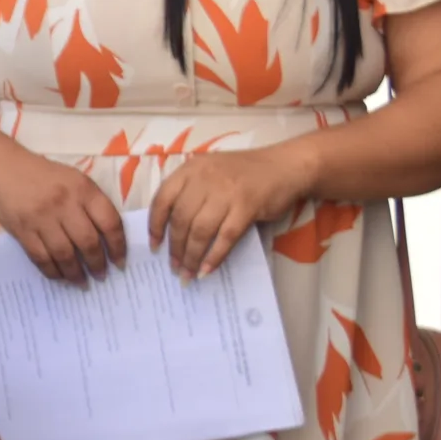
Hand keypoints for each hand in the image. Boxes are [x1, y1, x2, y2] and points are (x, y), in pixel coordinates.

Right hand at [0, 148, 125, 284]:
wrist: (3, 169)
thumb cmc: (44, 176)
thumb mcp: (74, 180)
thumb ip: (91, 204)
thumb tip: (107, 239)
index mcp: (83, 189)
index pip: (109, 222)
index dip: (118, 246)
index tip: (119, 262)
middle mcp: (64, 203)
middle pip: (87, 242)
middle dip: (97, 264)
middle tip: (100, 276)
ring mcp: (41, 218)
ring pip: (64, 254)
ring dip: (75, 273)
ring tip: (81, 282)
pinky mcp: (22, 230)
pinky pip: (41, 257)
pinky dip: (52, 271)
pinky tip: (59, 276)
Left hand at [148, 145, 311, 277]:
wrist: (286, 166)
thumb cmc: (245, 172)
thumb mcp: (211, 171)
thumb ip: (192, 192)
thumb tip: (174, 231)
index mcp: (191, 169)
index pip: (162, 199)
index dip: (155, 225)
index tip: (155, 246)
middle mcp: (205, 178)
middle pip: (180, 219)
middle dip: (175, 248)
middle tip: (174, 267)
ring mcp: (226, 192)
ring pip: (200, 231)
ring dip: (192, 256)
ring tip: (188, 273)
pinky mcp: (247, 206)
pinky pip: (225, 237)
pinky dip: (214, 256)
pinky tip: (207, 269)